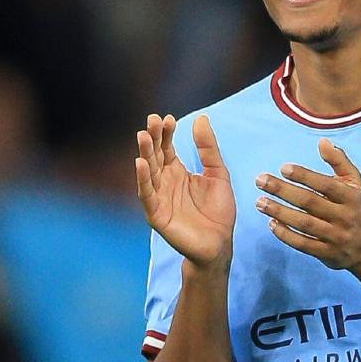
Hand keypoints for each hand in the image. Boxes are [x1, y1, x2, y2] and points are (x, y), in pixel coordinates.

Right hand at [136, 113, 235, 266]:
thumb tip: (201, 118)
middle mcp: (165, 182)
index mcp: (177, 172)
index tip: (168, 118)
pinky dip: (142, 179)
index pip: (167, 148)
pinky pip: (147, 194)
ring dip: (145, 154)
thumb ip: (208, 148)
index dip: (166, 133)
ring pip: (148, 172)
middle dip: (153, 138)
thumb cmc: (218, 211)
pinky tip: (140, 163)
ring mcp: (159, 197)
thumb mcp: (218, 174)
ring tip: (144, 136)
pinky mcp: (156, 214)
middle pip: (155, 156)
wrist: (220, 243)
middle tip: (151, 120)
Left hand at [255, 138, 360, 270]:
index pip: (326, 185)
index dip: (305, 176)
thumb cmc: (357, 209)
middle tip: (260, 181)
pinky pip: (303, 244)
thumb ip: (339, 161)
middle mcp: (344, 217)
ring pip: (304, 223)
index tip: (283, 168)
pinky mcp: (327, 254)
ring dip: (279, 212)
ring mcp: (336, 237)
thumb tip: (322, 141)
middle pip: (310, 202)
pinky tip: (271, 223)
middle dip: (283, 191)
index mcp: (351, 197)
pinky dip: (286, 234)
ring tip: (260, 202)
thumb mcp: (355, 183)